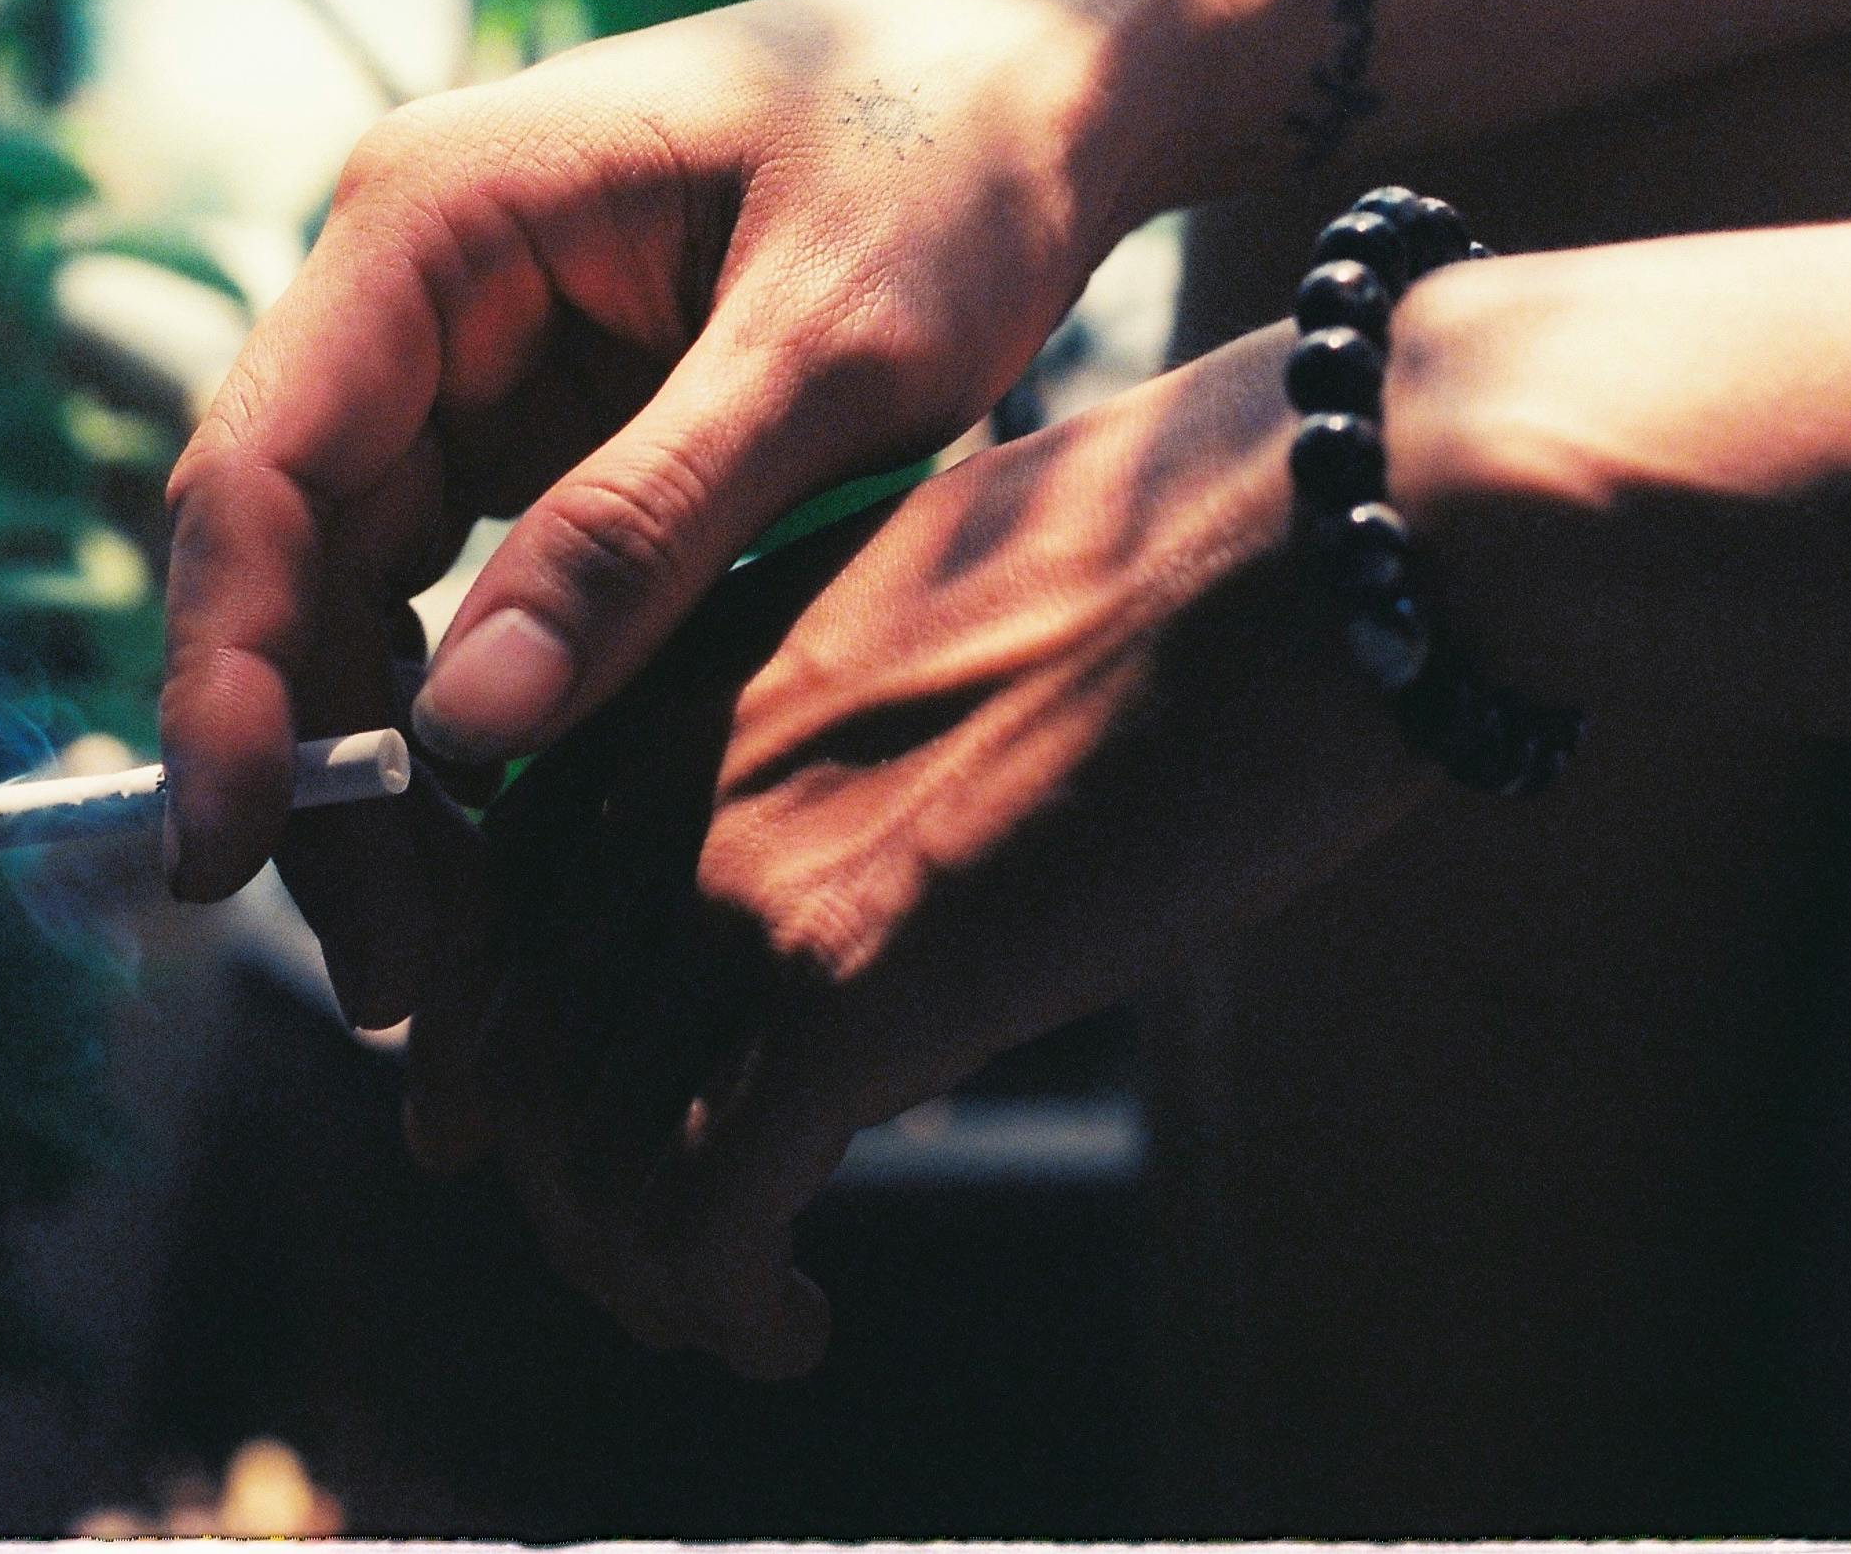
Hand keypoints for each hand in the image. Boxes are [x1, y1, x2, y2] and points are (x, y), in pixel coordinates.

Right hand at [158, 0, 1175, 1022]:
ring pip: (352, 599)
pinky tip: (497, 857)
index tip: (227, 855)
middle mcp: (407, 284)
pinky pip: (449, 597)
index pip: (258, 469)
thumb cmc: (956, 163)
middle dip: (312, 768)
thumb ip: (641, 532)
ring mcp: (460, 359)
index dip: (223, 674)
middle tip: (389, 980)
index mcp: (432, 216)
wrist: (1050, 76)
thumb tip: (457, 741)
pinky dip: (463, 729)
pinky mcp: (528, 427)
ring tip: (438, 968)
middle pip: (287, 559)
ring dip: (375, 773)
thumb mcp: (829, 353)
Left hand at [408, 325, 1439, 1375]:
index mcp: (692, 661)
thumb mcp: (943, 615)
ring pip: (594, 1149)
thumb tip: (856, 848)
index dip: (516, 1044)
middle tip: (659, 1267)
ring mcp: (749, 866)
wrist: (1338, 527)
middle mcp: (676, 761)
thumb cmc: (1203, 553)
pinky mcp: (856, 978)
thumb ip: (840, 722)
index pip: (511, 898)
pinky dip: (724, 1304)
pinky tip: (792, 1324)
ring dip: (642, 1271)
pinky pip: (706, 1209)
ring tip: (728, 1312)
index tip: (558, 1132)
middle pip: (526, 1040)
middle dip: (572, 1187)